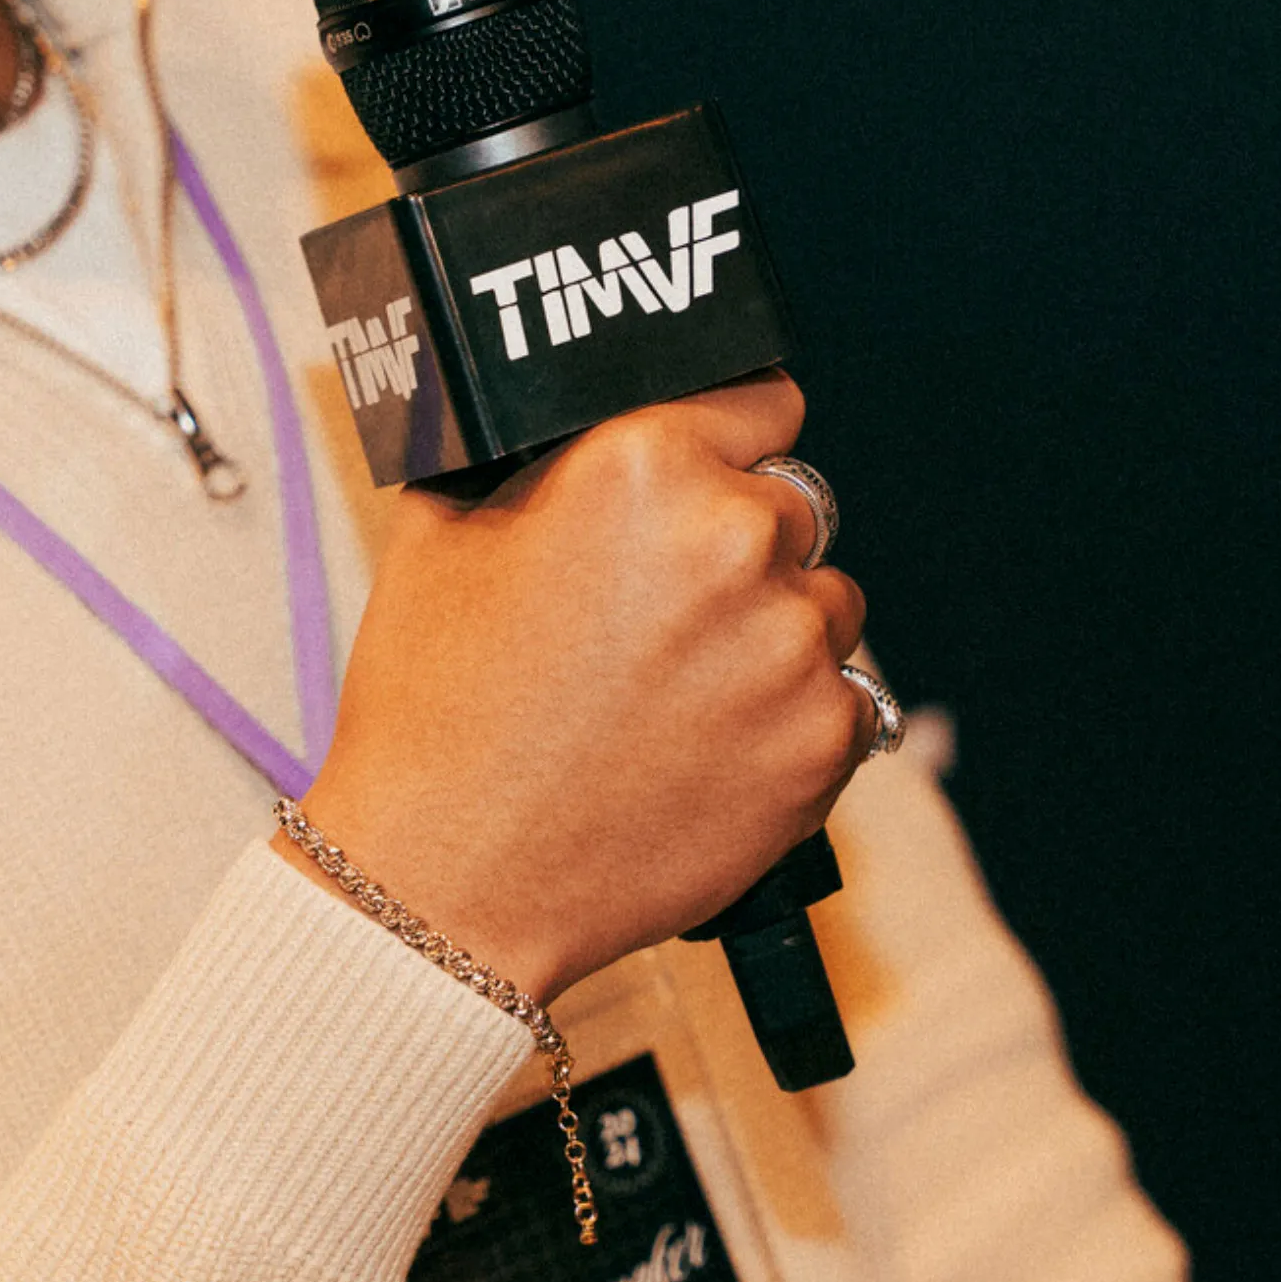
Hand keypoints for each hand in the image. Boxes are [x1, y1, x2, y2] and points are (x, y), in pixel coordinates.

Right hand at [294, 373, 871, 1003]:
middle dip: (744, 546)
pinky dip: (792, 722)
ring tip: (680, 694)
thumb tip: (574, 431)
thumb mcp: (444, 531)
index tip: (719, 476)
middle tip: (667, 615)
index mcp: (644, 461)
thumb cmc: (435, 712)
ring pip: (827, 604)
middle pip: (797, 506)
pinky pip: (845, 701)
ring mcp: (790, 643)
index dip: (733, 441)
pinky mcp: (823, 741)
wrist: (449, 881)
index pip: (764, 400)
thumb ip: (535, 459)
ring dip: (776, 633)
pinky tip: (708, 750)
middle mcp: (735, 536)